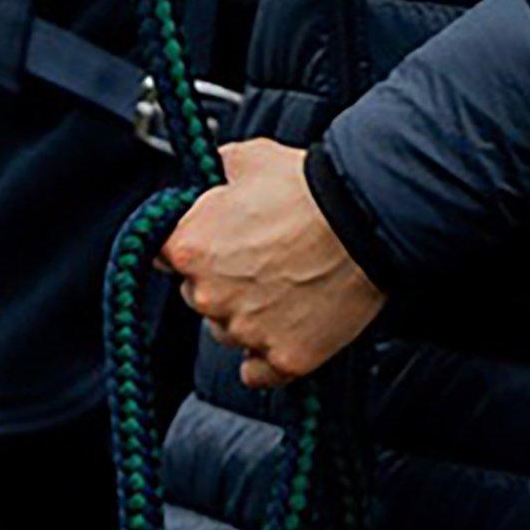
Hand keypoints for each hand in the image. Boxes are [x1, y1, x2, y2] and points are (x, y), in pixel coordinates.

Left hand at [159, 137, 384, 388]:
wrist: (365, 219)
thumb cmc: (308, 187)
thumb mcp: (248, 157)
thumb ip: (215, 174)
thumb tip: (211, 178)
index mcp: (190, 247)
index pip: (164, 255)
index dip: (192, 243)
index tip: (215, 239)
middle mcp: (208, 296)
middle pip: (197, 296)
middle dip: (221, 279)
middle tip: (262, 257)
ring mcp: (245, 332)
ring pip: (229, 332)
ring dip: (247, 315)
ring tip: (286, 285)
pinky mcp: (283, 359)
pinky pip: (258, 372)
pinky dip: (267, 356)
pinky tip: (286, 329)